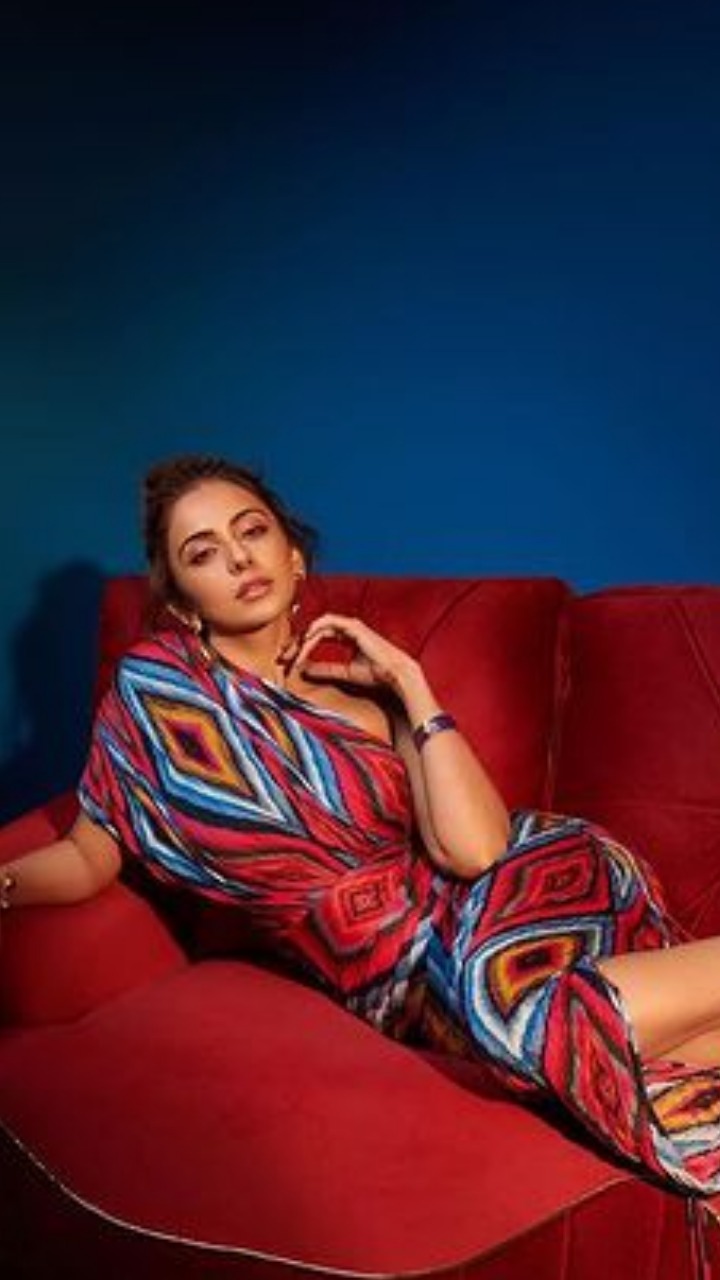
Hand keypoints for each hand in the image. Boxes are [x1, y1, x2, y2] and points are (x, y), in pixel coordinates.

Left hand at [291, 614, 417, 694]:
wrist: (393, 673)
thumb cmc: (375, 673)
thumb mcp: (345, 672)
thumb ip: (326, 669)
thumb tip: (305, 670)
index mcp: (347, 636)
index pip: (319, 636)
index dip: (304, 646)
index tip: (291, 660)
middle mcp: (348, 628)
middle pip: (316, 629)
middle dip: (299, 642)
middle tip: (285, 655)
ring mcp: (351, 625)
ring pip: (319, 626)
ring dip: (304, 637)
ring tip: (294, 651)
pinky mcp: (353, 626)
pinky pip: (328, 623)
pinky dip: (315, 629)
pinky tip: (306, 639)